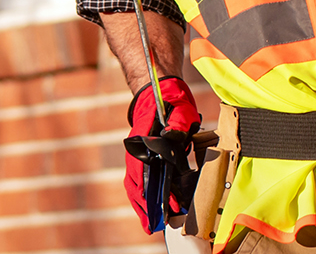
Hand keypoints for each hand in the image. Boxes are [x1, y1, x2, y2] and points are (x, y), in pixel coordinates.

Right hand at [122, 76, 200, 232]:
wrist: (157, 89)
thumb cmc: (169, 100)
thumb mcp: (179, 110)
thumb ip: (178, 125)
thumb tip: (174, 140)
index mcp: (143, 140)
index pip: (144, 171)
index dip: (154, 191)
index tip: (168, 207)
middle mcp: (137, 150)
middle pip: (136, 184)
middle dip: (145, 206)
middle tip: (154, 225)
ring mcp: (138, 154)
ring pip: (135, 184)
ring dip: (141, 204)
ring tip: (150, 223)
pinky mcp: (144, 156)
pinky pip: (139, 179)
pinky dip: (143, 195)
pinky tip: (149, 207)